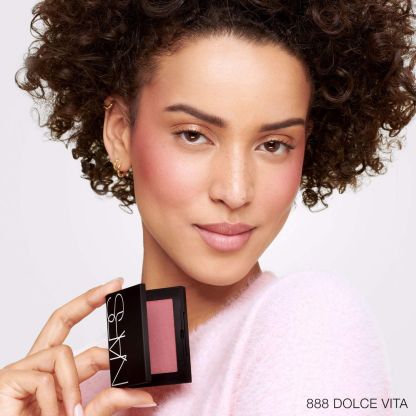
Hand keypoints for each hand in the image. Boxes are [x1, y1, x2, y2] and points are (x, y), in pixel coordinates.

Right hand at [0, 278, 155, 414]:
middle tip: (114, 285)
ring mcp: (20, 371)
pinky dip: (55, 402)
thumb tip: (145, 395)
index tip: (114, 292)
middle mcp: (37, 367)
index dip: (92, 314)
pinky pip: (45, 378)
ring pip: (62, 353)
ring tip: (71, 413)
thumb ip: (108, 402)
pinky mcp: (7, 379)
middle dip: (87, 299)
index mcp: (53, 375)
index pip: (75, 338)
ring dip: (72, 386)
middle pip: (60, 321)